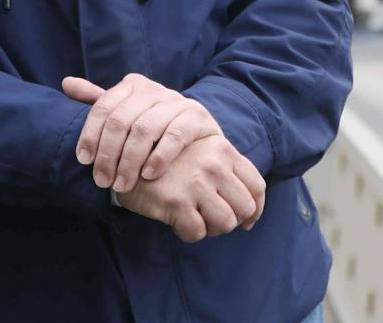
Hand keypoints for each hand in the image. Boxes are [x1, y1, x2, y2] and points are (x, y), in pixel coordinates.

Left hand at [62, 73, 221, 193]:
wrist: (197, 140)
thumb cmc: (153, 131)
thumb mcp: (126, 115)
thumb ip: (99, 102)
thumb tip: (66, 83)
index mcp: (133, 85)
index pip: (103, 107)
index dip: (90, 134)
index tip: (84, 161)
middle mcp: (155, 89)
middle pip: (121, 120)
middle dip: (108, 154)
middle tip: (102, 181)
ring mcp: (178, 101)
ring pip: (145, 129)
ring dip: (130, 161)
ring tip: (122, 185)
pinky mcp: (197, 116)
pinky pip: (174, 135)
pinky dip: (159, 157)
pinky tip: (149, 175)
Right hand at [115, 135, 265, 241]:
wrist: (126, 160)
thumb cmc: (168, 162)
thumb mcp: (202, 154)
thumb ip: (226, 173)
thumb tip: (251, 216)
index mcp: (224, 150)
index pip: (257, 186)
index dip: (255, 209)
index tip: (247, 220)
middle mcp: (214, 164)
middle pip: (244, 208)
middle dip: (232, 220)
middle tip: (213, 220)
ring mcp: (196, 183)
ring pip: (225, 223)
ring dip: (211, 229)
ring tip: (195, 219)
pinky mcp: (177, 202)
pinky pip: (197, 233)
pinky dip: (188, 233)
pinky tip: (177, 222)